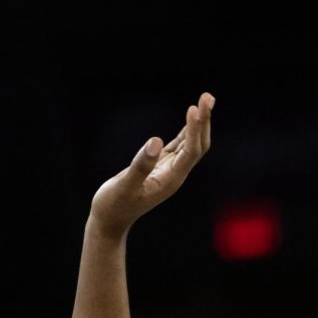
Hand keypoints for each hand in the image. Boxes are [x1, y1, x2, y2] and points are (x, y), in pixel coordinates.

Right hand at [90, 92, 214, 236]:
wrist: (109, 221)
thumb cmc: (113, 206)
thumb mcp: (124, 186)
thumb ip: (140, 165)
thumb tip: (155, 142)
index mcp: (170, 179)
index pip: (190, 151)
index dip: (194, 129)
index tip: (194, 107)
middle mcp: (175, 174)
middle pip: (198, 145)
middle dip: (204, 121)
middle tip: (208, 96)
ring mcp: (169, 170)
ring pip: (190, 143)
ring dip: (199, 123)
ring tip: (205, 100)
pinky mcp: (160, 166)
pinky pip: (178, 145)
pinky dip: (186, 130)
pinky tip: (191, 117)